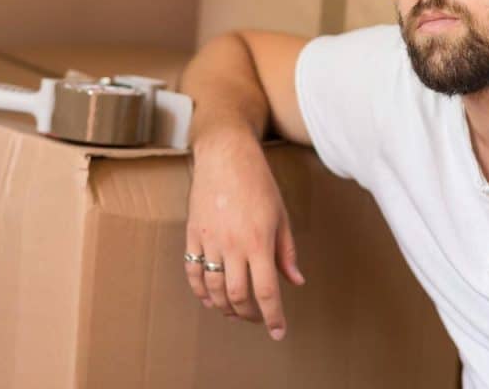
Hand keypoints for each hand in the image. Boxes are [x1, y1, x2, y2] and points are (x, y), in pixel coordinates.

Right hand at [185, 129, 304, 339]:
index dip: (273, 316)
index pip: (267, 291)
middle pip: (238, 296)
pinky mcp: (193, 234)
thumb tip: (296, 281)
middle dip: (248, 314)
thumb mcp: (281, 216)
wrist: (225, 156)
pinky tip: (208, 297)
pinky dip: (199, 290)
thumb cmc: (258, 183)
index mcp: (259, 241)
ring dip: (224, 306)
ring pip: (213, 288)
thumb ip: (287, 252)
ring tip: (234, 311)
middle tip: (257, 318)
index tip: (278, 332)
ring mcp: (209, 241)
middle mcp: (232, 245)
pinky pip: (192, 271)